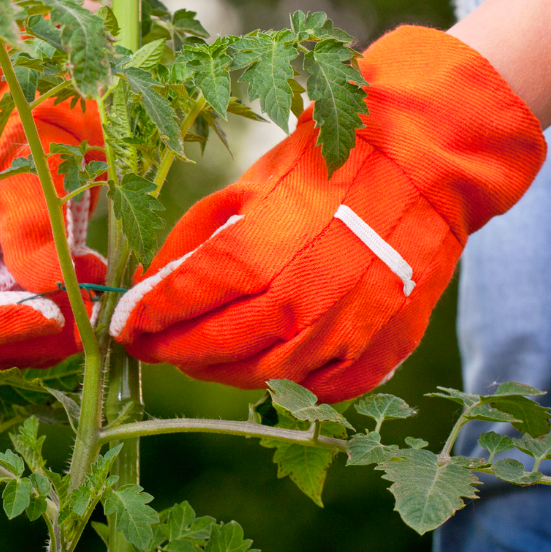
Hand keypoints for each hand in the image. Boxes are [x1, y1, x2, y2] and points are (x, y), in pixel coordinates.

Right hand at [0, 67, 106, 367]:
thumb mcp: (27, 181)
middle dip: (33, 333)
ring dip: (52, 332)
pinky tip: (87, 284)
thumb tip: (46, 288)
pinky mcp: (3, 301)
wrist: (38, 128)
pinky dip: (59, 323)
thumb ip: (31, 233)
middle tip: (86, 308)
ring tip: (91, 283)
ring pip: (4, 347)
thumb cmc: (23, 145)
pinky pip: (25, 335)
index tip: (51, 316)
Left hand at [110, 26, 545, 401]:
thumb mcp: (253, 183)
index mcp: (264, 249)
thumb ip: (199, 234)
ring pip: (264, 373)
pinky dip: (286, 381)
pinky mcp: (382, 349)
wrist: (426, 165)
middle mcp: (303, 298)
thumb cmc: (330, 164)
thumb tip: (154, 278)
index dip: (150, 316)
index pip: (188, 298)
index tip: (124, 325)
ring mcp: (346, 330)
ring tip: (199, 356)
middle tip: (150, 346)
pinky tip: (265, 363)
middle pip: (218, 345)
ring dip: (221, 369)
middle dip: (174, 350)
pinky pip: (320, 387)